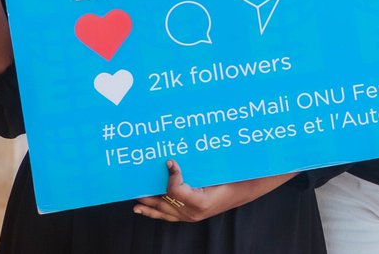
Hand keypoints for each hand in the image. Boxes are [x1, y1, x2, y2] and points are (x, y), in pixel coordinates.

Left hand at [134, 160, 250, 222]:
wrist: (243, 190)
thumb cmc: (232, 179)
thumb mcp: (217, 169)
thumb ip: (198, 167)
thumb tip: (174, 161)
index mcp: (200, 201)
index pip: (176, 190)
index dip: (171, 175)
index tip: (170, 162)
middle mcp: (193, 212)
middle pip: (164, 203)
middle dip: (148, 195)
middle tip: (136, 185)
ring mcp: (191, 216)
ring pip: (164, 212)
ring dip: (149, 207)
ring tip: (135, 203)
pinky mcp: (190, 215)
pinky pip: (169, 215)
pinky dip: (156, 213)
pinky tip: (146, 210)